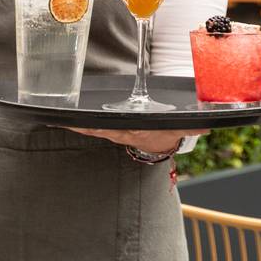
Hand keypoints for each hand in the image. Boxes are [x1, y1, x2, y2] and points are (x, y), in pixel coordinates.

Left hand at [68, 128, 205, 155]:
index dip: (96, 127)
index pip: (113, 128)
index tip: (82, 124)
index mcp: (134, 130)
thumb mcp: (178, 127)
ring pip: (89, 128)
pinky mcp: (107, 129)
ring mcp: (112, 132)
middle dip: (78, 126)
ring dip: (72, 125)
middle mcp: (120, 132)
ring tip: (52, 117)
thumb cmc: (165, 130)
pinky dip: (75, 124)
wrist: (160, 142)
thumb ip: (192, 124)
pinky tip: (59, 119)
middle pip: (95, 129)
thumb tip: (208, 123)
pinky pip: (88, 128)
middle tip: (57, 119)